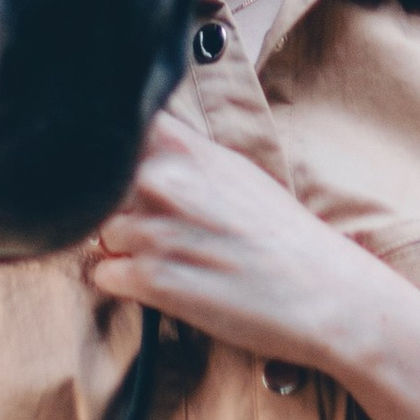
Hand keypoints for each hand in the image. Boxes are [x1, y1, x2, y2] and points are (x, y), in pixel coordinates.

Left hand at [84, 110, 372, 371]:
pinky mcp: (152, 282)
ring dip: (120, 244)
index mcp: (188, 150)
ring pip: (99, 229)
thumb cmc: (283, 235)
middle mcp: (165, 183)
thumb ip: (182, 156)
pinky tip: (157, 282)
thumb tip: (138, 146)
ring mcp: (155, 232)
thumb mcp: (234, 172)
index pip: (117, 125)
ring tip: (163, 255)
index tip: (111, 157)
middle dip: (113, 200)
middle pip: (97, 181)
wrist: (322, 294)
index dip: (107, 142)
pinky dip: (121, 281)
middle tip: (149, 220)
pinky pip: (104, 273)